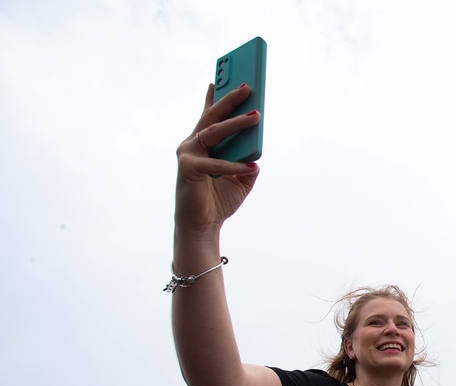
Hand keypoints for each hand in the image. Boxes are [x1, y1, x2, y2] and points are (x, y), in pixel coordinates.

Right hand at [175, 83, 261, 235]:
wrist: (202, 226)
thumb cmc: (219, 201)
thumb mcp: (241, 179)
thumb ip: (248, 162)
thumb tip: (257, 151)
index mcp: (203, 144)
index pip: (208, 116)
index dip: (214, 96)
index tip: (220, 77)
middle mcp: (192, 144)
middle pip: (212, 117)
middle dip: (229, 99)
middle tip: (247, 86)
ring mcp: (188, 155)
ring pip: (214, 132)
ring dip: (236, 123)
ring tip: (255, 115)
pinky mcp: (187, 169)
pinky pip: (215, 163)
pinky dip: (234, 166)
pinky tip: (251, 166)